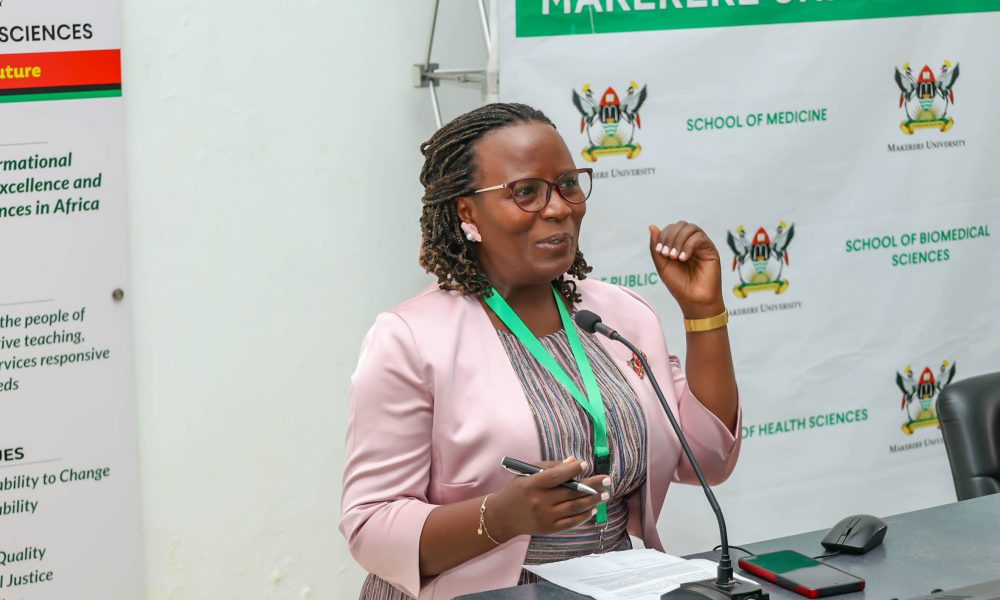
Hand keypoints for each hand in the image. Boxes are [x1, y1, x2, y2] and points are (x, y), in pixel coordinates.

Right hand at [487, 457, 609, 540]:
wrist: (503, 516)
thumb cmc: (518, 490)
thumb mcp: (528, 474)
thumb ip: (550, 466)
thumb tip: (573, 461)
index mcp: (532, 484)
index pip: (556, 476)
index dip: (572, 470)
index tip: (586, 464)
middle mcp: (539, 501)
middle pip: (570, 493)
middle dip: (592, 485)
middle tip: (607, 480)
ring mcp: (545, 517)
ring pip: (574, 508)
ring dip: (592, 500)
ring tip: (604, 494)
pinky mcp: (549, 529)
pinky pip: (571, 523)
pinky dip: (583, 516)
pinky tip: (593, 508)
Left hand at [648, 222, 724, 316]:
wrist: (694, 301)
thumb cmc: (678, 285)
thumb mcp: (662, 265)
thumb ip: (655, 246)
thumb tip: (651, 226)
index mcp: (679, 245)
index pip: (671, 228)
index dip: (663, 235)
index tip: (660, 251)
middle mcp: (691, 243)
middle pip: (681, 225)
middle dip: (670, 236)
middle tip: (667, 254)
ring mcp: (702, 246)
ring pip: (691, 228)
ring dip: (679, 240)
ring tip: (675, 257)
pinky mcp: (711, 250)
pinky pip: (700, 238)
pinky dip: (689, 246)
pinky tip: (683, 259)